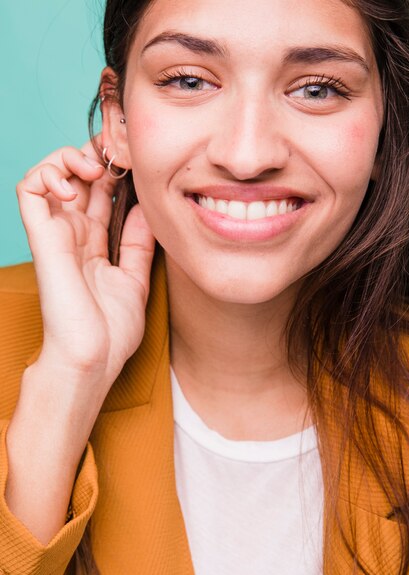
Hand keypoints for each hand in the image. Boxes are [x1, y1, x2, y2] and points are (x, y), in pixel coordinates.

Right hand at [16, 139, 154, 384]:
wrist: (93, 359)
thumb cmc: (110, 331)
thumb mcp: (135, 280)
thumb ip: (139, 244)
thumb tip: (146, 209)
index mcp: (95, 243)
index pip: (100, 192)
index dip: (115, 169)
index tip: (138, 159)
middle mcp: (74, 233)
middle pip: (78, 177)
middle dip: (99, 155)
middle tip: (121, 150)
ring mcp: (56, 233)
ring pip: (50, 174)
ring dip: (71, 159)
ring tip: (97, 168)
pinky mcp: (42, 237)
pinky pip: (30, 190)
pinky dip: (48, 174)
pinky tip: (75, 182)